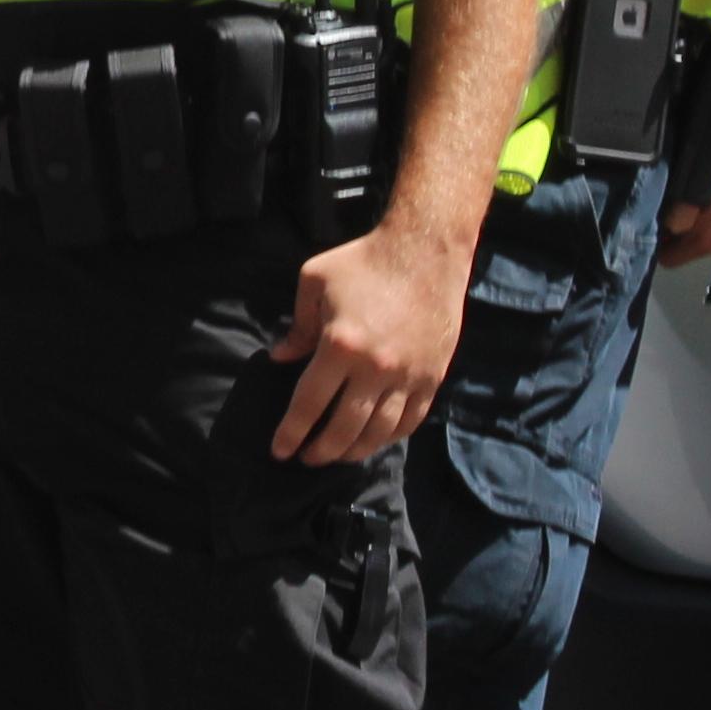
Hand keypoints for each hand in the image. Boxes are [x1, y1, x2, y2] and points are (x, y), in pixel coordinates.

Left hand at [270, 219, 464, 464]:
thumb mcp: (314, 281)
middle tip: (307, 458)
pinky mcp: (431, 377)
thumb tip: (279, 359)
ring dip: (354, 451)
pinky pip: (410, 421)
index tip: (279, 450)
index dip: (291, 432)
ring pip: (379, 433)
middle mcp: (374, 368)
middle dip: (320, 451)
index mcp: (340, 345)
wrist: (425, 251)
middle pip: (343, 429)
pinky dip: (389, 438)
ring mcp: (407, 376)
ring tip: (338, 455)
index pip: (309, 404)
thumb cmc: (363, 261)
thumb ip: (297, 325)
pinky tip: (373, 439)